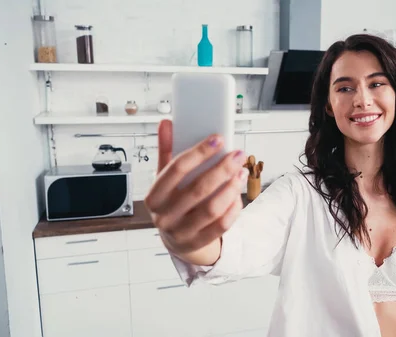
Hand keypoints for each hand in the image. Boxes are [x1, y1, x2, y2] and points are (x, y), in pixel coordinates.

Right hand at [144, 120, 248, 264]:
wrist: (175, 238)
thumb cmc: (171, 202)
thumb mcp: (164, 178)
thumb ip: (166, 151)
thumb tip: (167, 124)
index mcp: (154, 196)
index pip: (176, 169)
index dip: (199, 152)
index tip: (217, 139)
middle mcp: (165, 216)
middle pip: (198, 189)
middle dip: (221, 169)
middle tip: (237, 155)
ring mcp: (182, 232)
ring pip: (212, 208)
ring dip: (231, 188)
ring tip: (241, 172)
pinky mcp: (199, 243)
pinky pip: (221, 225)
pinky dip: (233, 208)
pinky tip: (239, 194)